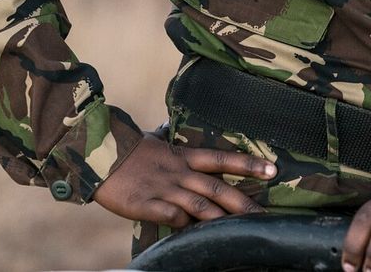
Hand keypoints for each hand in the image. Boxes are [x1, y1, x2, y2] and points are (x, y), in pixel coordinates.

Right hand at [92, 134, 275, 230]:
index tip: (272, 169)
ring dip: (219, 217)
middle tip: (263, 215)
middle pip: (216, 187)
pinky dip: (181, 221)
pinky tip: (192, 229)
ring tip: (239, 229)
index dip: (248, 164)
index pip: (222, 159)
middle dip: (242, 202)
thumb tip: (187, 141)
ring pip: (197, 204)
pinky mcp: (144, 204)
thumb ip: (178, 148)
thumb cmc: (130, 149)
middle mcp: (178, 172)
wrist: (98, 154)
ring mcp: (163, 188)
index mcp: (183, 156)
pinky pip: (168, 214)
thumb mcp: (159, 143)